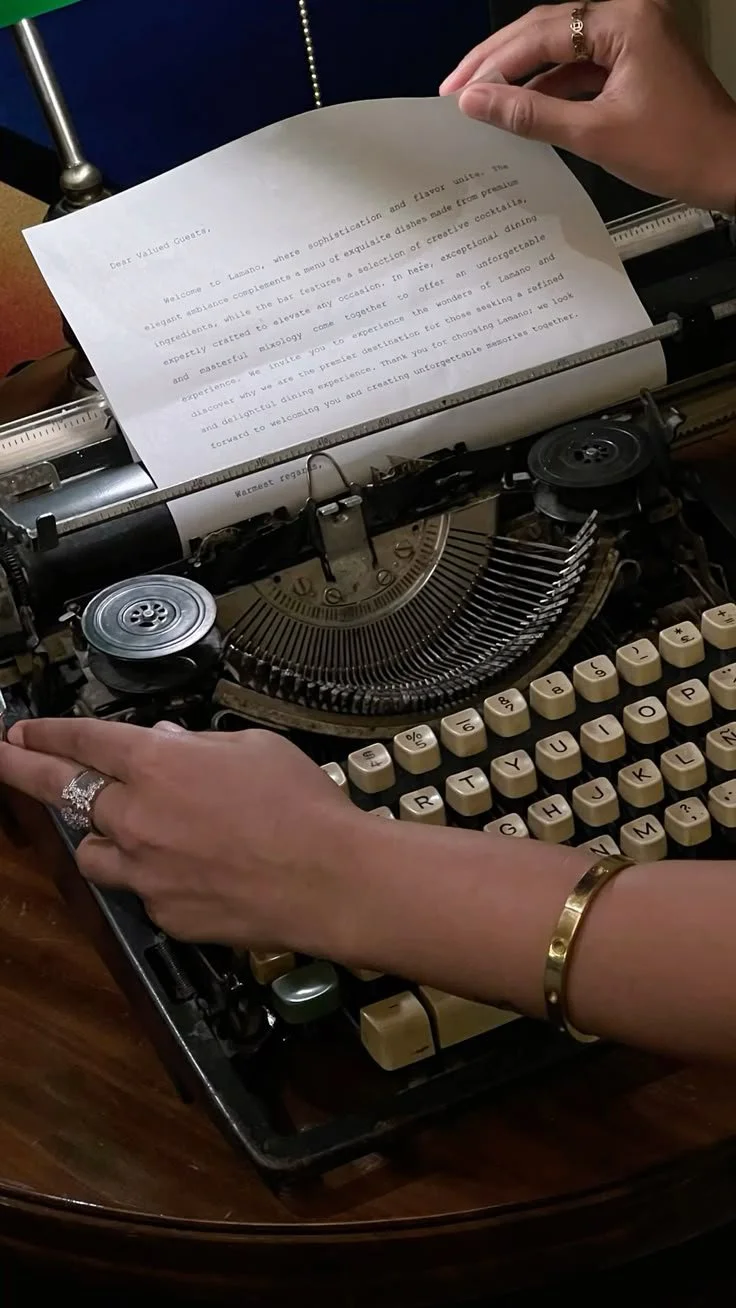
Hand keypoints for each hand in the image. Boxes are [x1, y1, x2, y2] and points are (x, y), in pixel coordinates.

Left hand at [0, 718, 359, 952]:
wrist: (331, 880)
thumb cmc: (302, 805)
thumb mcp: (254, 748)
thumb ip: (199, 746)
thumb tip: (171, 746)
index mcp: (158, 764)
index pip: (82, 740)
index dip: (45, 733)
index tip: (20, 731)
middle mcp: (136, 816)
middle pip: (60, 790)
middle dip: (23, 770)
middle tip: (2, 760)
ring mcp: (144, 871)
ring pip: (93, 851)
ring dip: (101, 834)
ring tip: (128, 829)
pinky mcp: (162, 912)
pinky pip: (141, 888)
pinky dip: (154, 874)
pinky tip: (196, 870)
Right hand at [440, 0, 735, 212]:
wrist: (728, 170)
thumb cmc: (680, 150)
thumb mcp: (595, 135)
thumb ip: (531, 115)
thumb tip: (479, 102)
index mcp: (625, 21)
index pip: (542, 32)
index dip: (494, 62)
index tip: (458, 89)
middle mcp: (629, 18)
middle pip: (547, 30)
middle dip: (499, 62)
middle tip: (457, 89)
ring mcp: (633, 41)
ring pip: (561, 50)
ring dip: (522, 77)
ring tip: (482, 103)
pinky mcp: (634, 66)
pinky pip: (581, 69)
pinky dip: (550, 89)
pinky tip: (522, 111)